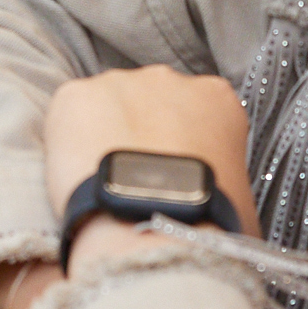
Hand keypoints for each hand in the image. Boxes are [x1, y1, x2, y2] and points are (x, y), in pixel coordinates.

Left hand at [39, 66, 259, 279]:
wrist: (154, 230)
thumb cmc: (206, 224)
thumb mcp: (240, 198)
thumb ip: (225, 179)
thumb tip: (212, 203)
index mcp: (216, 98)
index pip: (196, 110)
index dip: (181, 141)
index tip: (170, 167)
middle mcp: (168, 78)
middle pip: (149, 101)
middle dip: (140, 131)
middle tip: (133, 176)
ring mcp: (119, 82)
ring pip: (106, 106)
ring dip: (103, 135)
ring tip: (102, 180)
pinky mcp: (75, 95)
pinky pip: (67, 115)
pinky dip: (67, 141)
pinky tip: (76, 174)